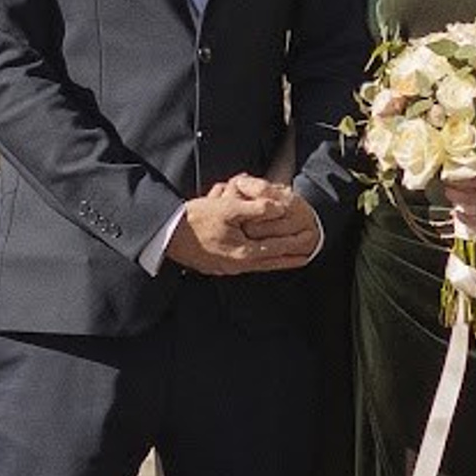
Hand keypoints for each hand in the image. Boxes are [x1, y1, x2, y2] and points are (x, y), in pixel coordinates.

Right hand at [165, 174, 322, 274]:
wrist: (166, 234)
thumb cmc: (197, 218)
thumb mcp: (229, 207)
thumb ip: (257, 209)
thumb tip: (279, 209)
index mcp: (243, 252)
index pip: (276, 250)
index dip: (294, 245)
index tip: (310, 244)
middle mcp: (236, 265)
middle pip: (269, 263)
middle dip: (288, 259)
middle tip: (306, 257)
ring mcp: (225, 268)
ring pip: (256, 265)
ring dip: (272, 260)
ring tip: (286, 258)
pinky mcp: (215, 266)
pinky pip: (242, 265)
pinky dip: (255, 261)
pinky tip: (257, 257)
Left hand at [442, 153, 475, 238]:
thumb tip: (468, 150)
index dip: (461, 177)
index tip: (448, 169)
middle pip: (471, 196)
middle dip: (455, 191)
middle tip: (445, 184)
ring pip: (474, 210)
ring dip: (459, 204)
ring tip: (450, 197)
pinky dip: (469, 220)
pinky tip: (458, 215)